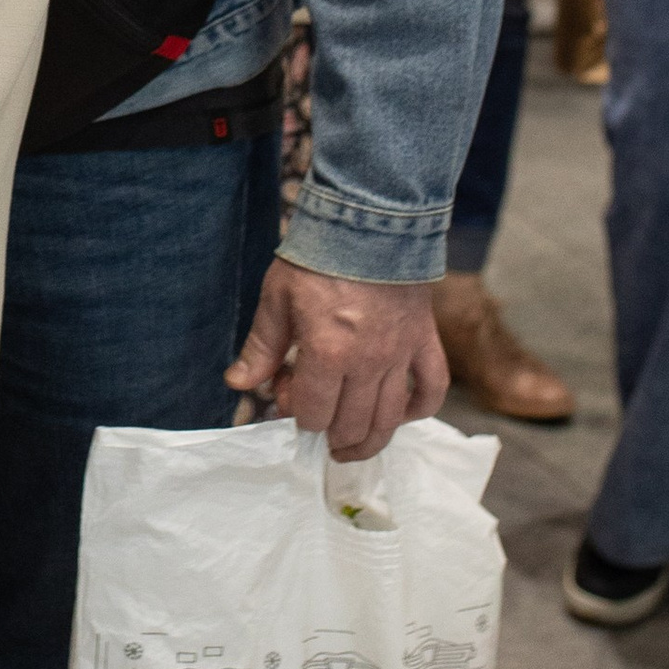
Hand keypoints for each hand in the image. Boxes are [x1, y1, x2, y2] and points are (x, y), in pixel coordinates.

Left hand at [226, 262, 448, 460]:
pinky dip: (420, 410)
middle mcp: (368, 363)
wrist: (370, 221)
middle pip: (351, 424)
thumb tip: (237, 383)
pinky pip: (432, 388)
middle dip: (331, 436)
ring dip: (370, 441)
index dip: (297, 415)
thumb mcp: (278, 299)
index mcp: (327, 354)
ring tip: (352, 448)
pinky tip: (402, 416)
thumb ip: (261, 347)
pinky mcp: (424, 341)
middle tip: (320, 432)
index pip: (313, 413)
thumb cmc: (317, 259)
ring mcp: (401, 355)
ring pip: (390, 419)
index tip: (288, 398)